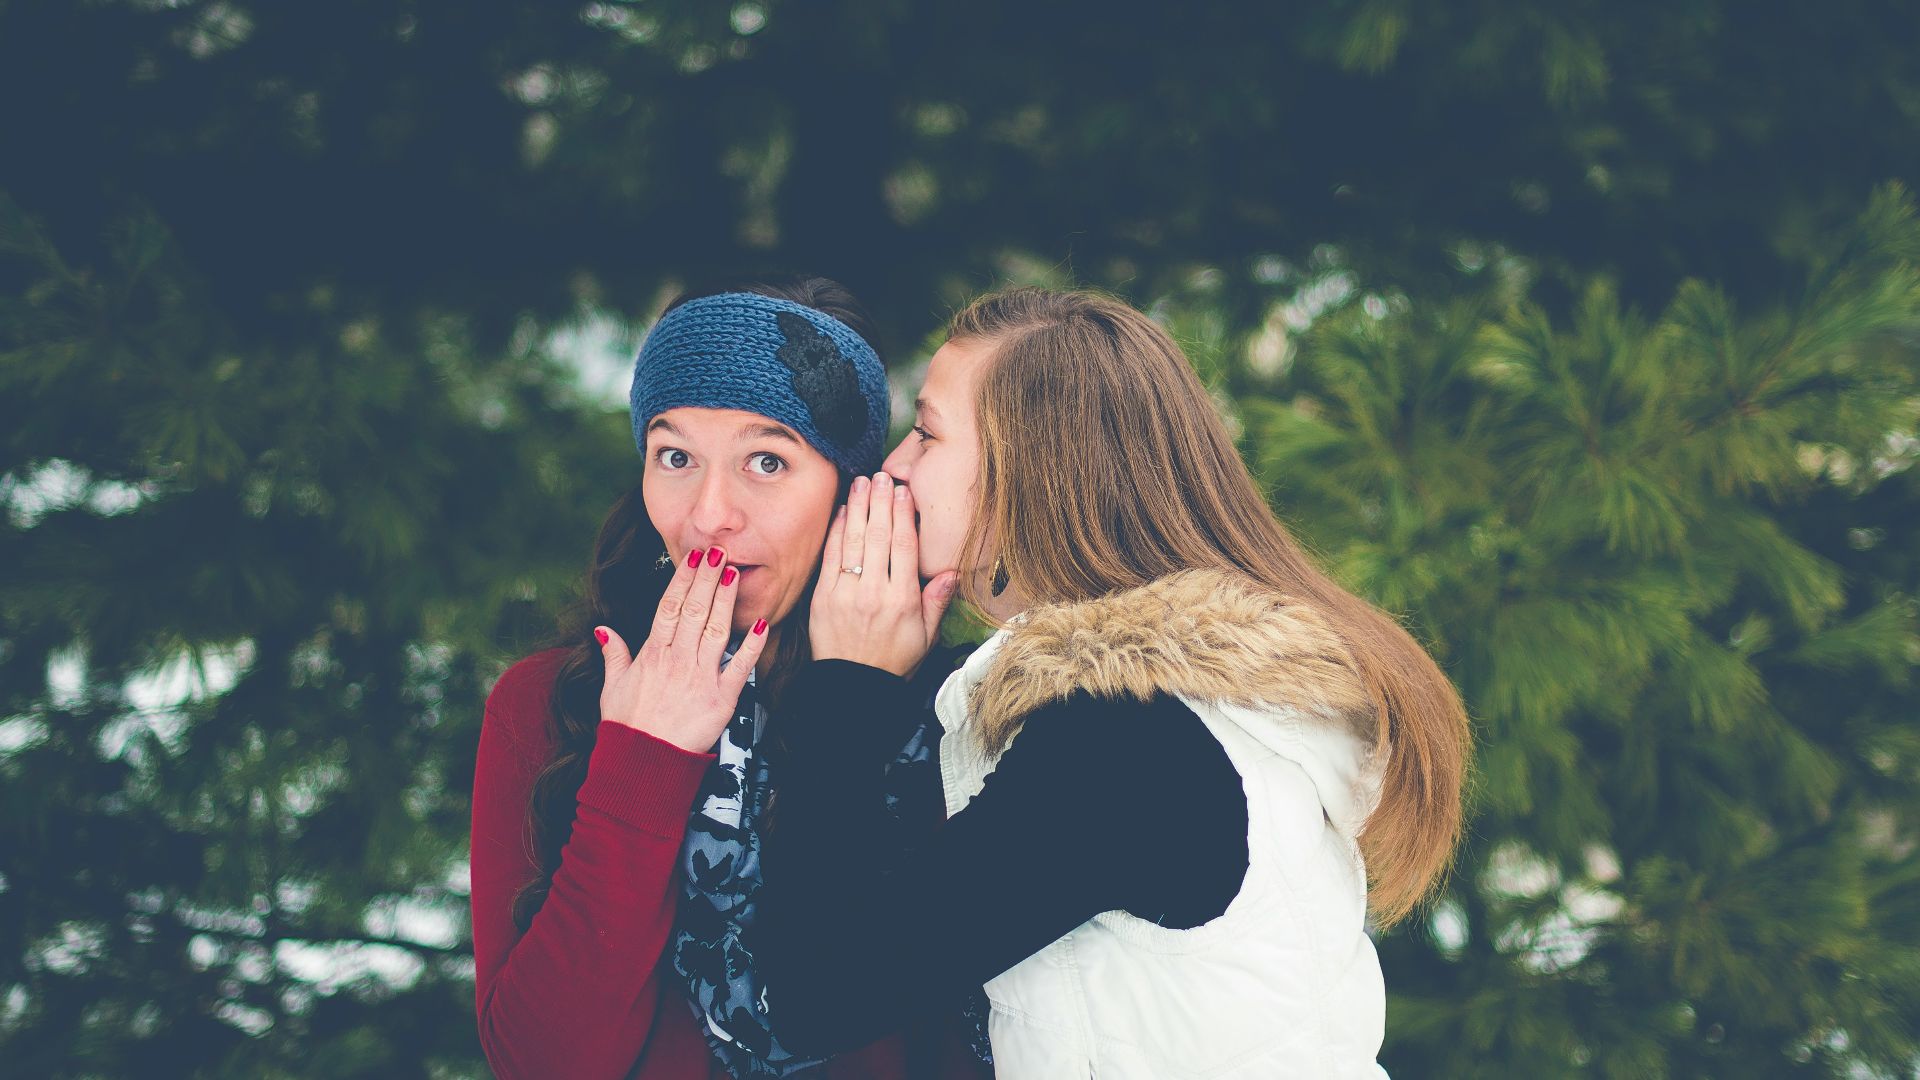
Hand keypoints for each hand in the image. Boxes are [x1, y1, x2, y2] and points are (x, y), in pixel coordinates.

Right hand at [594, 546, 769, 752]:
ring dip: (725, 600)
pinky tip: (762, 623)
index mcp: (652, 655)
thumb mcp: (612, 688)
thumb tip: (603, 629)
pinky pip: (739, 667)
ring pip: (715, 630)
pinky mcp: (721, 699)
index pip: (669, 608)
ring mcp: (700, 678)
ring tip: (734, 573)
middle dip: (706, 579)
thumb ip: (613, 655)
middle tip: (718, 551)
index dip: (682, 580)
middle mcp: (676, 661)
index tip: (692, 558)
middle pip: (694, 611)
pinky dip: (751, 645)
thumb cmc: (627, 727)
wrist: (642, 764)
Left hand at [809, 472, 958, 676]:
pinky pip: (831, 557)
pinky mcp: (823, 597)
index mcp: (903, 600)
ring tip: (862, 482)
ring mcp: (846, 593)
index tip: (904, 491)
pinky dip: (837, 531)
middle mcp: (874, 592)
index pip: (904, 547)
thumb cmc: (893, 661)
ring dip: (858, 507)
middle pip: (879, 536)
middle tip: (883, 476)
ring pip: (854, 541)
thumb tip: (952, 571)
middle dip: (881, 501)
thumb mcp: (926, 637)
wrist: (854, 687)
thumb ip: (936, 602)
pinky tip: (843, 510)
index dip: (904, 515)